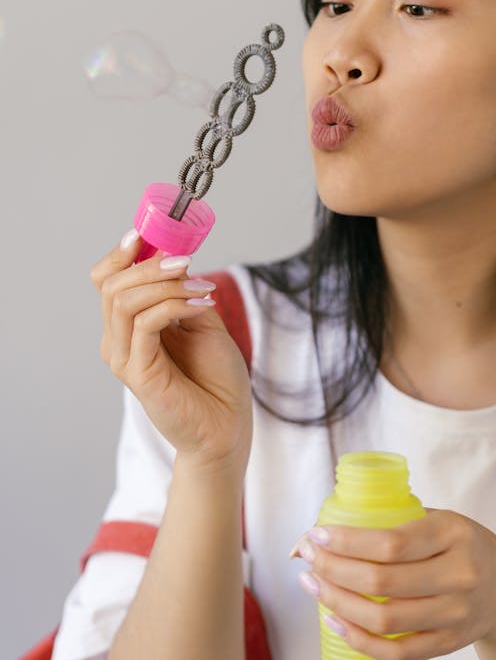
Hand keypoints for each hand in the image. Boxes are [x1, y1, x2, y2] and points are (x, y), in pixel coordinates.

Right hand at [90, 231, 252, 470]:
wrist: (227, 427)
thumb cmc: (216, 378)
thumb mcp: (203, 321)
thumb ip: (184, 292)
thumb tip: (176, 258)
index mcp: (129, 326)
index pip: (105, 280)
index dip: (121, 253)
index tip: (148, 232)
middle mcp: (117, 341)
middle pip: (110, 284)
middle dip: (149, 263)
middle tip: (186, 262)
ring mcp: (124, 358)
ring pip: (124, 300)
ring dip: (165, 283)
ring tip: (202, 288)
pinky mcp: (138, 373)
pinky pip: (145, 323)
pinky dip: (175, 304)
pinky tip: (203, 305)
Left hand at [291, 509, 495, 659]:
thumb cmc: (460, 546)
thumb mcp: (441, 520)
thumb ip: (395, 520)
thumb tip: (320, 533)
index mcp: (454, 534)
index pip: (392, 542)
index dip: (347, 542)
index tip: (316, 536)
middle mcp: (459, 575)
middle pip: (382, 582)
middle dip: (334, 570)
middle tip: (307, 559)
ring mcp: (456, 615)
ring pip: (384, 620)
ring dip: (338, 603)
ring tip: (313, 586)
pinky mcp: (448, 645)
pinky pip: (396, 653)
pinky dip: (359, 640)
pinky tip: (334, 621)